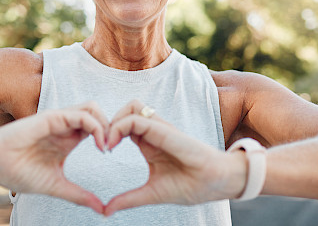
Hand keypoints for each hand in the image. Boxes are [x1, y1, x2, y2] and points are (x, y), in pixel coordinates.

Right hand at [0, 102, 108, 213]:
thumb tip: (102, 210)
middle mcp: (66, 127)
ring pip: (93, 109)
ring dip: (106, 124)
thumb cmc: (18, 173)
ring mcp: (60, 120)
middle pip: (99, 114)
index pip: (97, 129)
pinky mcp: (53, 117)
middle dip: (113, 128)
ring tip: (107, 146)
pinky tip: (99, 144)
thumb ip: (80, 195)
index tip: (113, 157)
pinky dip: (96, 126)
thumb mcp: (56, 186)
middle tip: (114, 148)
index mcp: (68, 140)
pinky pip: (82, 115)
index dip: (110, 138)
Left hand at [104, 100, 247, 215]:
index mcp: (149, 144)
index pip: (124, 125)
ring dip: (114, 120)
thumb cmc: (190, 186)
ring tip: (107, 143)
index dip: (108, 133)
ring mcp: (160, 129)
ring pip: (131, 107)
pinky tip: (113, 144)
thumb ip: (128, 199)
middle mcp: (153, 132)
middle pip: (125, 111)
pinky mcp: (165, 130)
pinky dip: (120, 126)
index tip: (102, 151)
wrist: (217, 183)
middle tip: (101, 144)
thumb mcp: (151, 193)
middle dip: (107, 123)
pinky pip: (137, 118)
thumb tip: (106, 211)